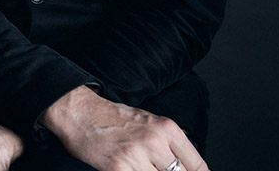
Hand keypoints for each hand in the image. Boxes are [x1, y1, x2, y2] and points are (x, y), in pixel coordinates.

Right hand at [40, 86, 206, 170]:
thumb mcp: (150, 123)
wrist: (81, 113)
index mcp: (167, 128)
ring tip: (145, 169)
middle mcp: (155, 141)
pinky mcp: (118, 168)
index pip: (197, 165)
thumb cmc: (114, 118)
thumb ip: (170, 145)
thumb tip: (186, 168)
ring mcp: (136, 156)